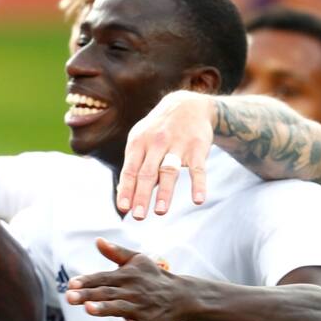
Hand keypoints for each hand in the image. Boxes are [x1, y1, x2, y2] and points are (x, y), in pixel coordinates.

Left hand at [65, 238, 188, 320]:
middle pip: (107, 293)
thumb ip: (116, 252)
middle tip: (69, 298)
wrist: (182, 298)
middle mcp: (132, 292)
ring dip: (103, 309)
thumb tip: (98, 240)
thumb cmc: (153, 278)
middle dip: (88, 295)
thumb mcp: (137, 261)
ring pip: (119, 308)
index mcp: (127, 276)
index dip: (87, 281)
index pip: (103, 278)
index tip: (71, 284)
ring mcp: (140, 309)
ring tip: (87, 308)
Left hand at [117, 90, 213, 218]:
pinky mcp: (197, 147)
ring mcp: (177, 145)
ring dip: (165, 192)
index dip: (126, 189)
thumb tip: (121, 196)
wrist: (187, 105)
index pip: (130, 170)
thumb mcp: (140, 141)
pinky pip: (198, 168)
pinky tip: (198, 200)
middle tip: (138, 216)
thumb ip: (133, 167)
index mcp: (138, 143)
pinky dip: (199, 184)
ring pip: (169, 170)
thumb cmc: (157, 130)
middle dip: (142, 195)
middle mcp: (156, 143)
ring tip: (160, 211)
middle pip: (147, 173)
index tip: (123, 208)